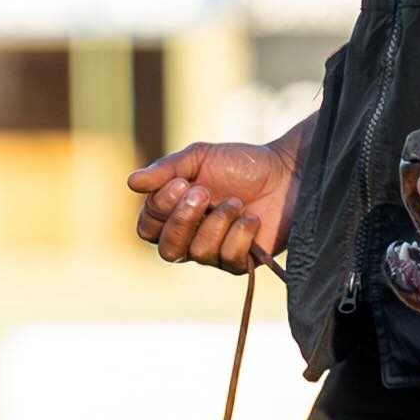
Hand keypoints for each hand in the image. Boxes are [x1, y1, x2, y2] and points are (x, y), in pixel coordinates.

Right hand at [128, 134, 299, 273]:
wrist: (287, 171)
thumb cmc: (242, 164)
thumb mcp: (200, 157)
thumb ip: (167, 169)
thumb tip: (132, 182)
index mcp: (175, 213)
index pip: (148, 227)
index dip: (160, 209)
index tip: (181, 183)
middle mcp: (190, 237)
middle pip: (167, 249)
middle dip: (183, 220)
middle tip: (205, 192)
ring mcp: (216, 252)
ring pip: (199, 252)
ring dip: (218, 221)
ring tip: (237, 202)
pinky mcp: (241, 262)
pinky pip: (229, 257)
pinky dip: (240, 234)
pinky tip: (251, 217)